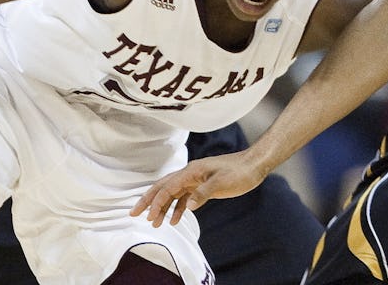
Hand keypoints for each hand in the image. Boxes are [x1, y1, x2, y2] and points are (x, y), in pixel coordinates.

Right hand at [130, 150, 266, 226]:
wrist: (253, 164)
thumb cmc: (239, 172)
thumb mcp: (222, 183)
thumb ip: (204, 193)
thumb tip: (187, 207)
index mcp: (192, 171)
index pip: (168, 188)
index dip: (156, 202)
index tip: (148, 217)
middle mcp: (190, 174)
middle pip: (163, 187)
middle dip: (149, 200)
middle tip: (134, 213)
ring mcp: (195, 179)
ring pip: (173, 193)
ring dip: (162, 207)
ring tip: (154, 223)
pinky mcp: (202, 185)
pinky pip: (184, 197)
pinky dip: (178, 208)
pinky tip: (175, 220)